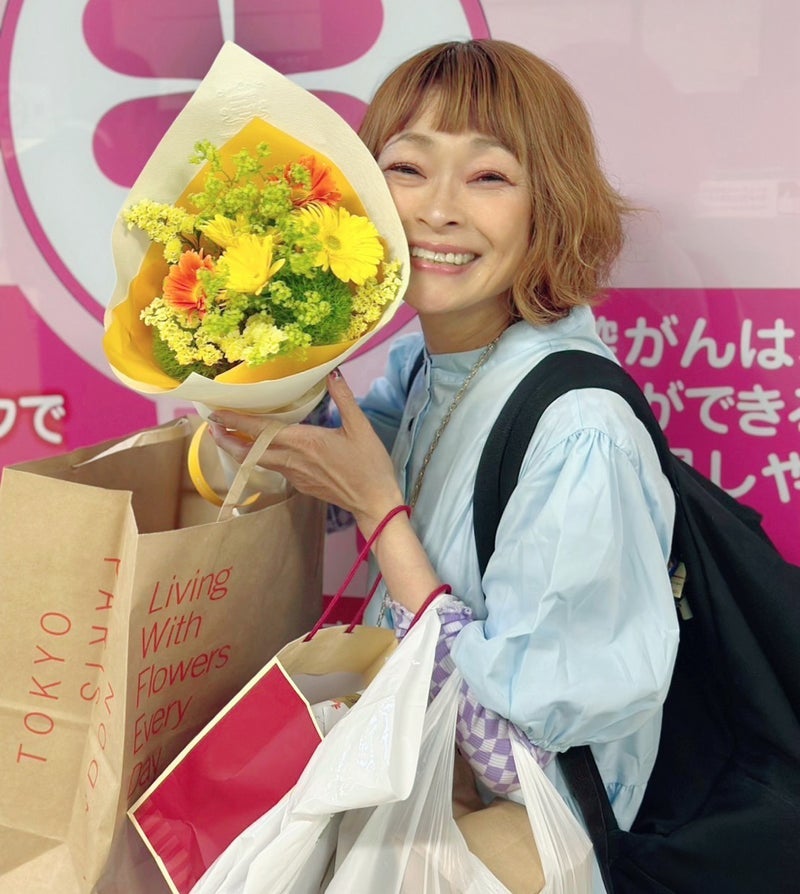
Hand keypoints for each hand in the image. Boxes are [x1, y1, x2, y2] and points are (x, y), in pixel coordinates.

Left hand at [208, 371, 403, 535]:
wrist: (374, 503)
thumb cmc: (370, 465)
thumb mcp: (360, 427)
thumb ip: (344, 399)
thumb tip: (332, 374)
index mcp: (304, 442)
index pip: (261, 430)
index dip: (235, 420)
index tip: (215, 413)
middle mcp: (293, 460)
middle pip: (248, 451)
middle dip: (226, 438)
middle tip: (212, 424)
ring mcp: (294, 475)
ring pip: (258, 461)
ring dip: (240, 448)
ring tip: (229, 434)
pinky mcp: (300, 485)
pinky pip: (273, 467)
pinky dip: (259, 456)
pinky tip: (262, 448)